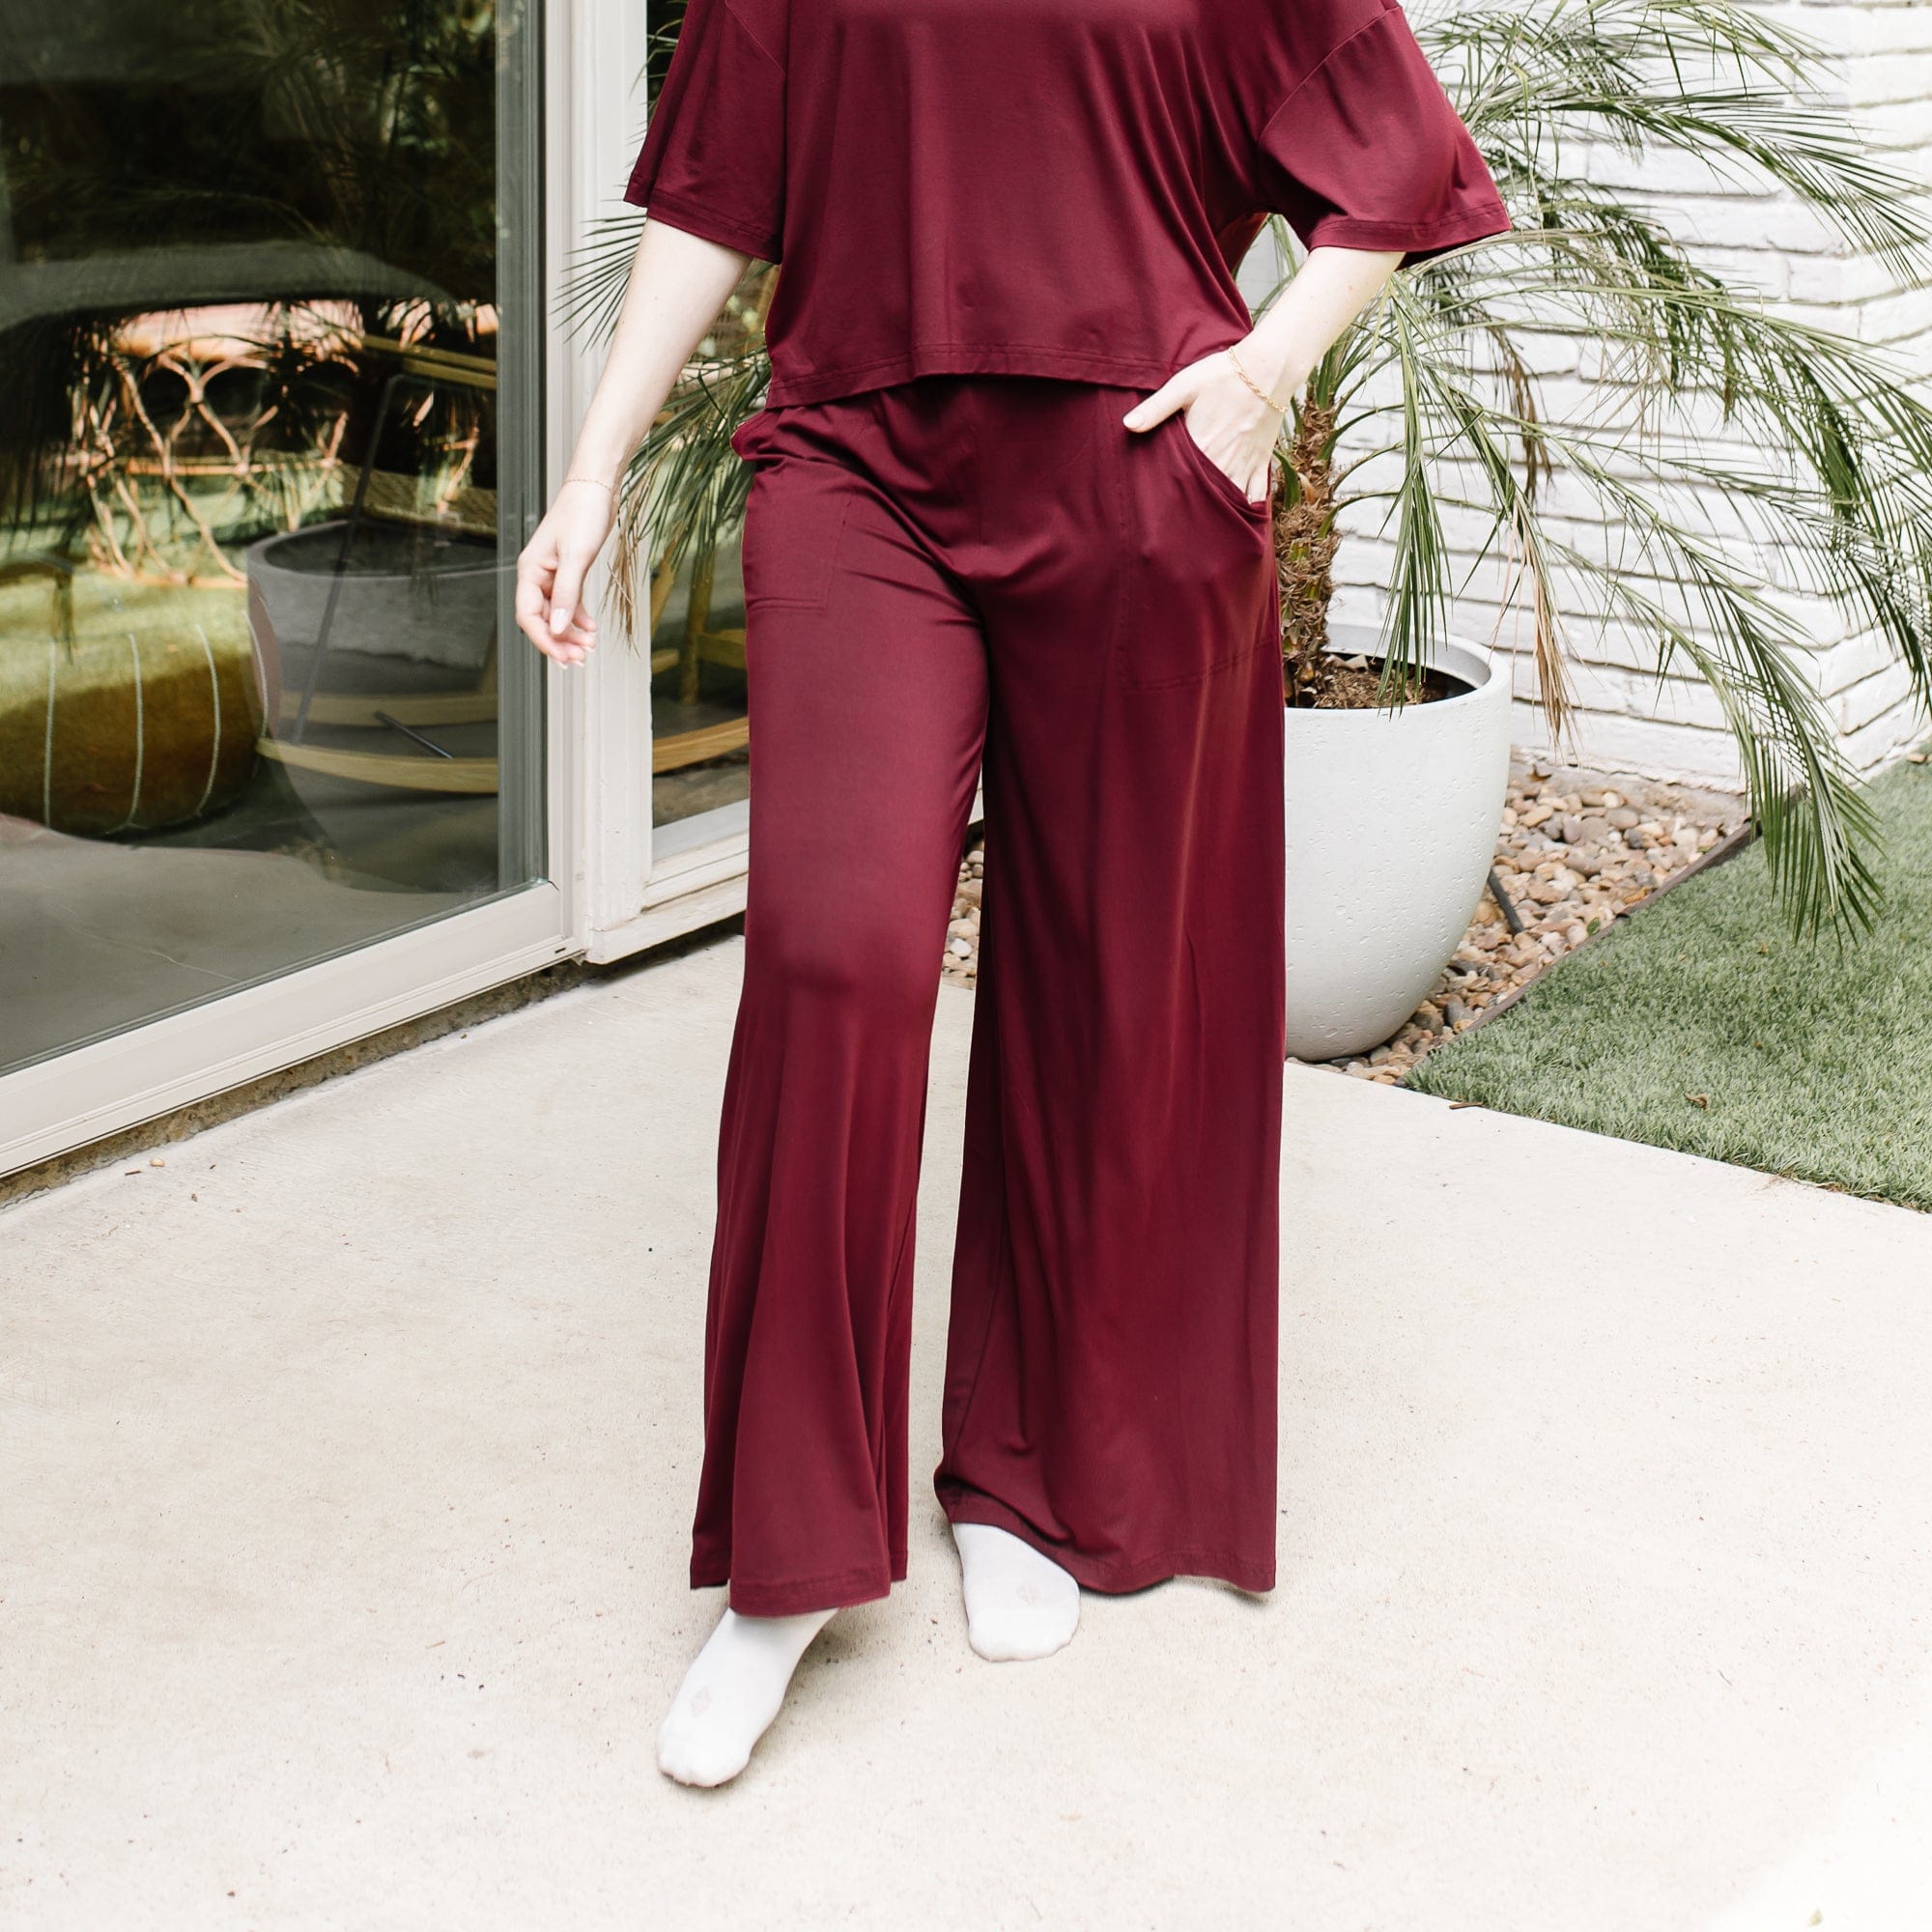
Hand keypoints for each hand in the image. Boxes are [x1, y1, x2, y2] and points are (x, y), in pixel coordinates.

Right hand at [515, 478, 614, 667]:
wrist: (596, 489)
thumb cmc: (582, 514)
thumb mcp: (576, 557)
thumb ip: (566, 593)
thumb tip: (556, 626)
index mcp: (530, 571)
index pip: (529, 617)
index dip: (545, 641)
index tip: (564, 657)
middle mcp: (536, 575)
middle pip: (542, 620)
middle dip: (559, 642)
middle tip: (580, 660)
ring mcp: (551, 574)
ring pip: (556, 614)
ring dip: (570, 633)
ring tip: (589, 648)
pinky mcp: (567, 571)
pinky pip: (568, 603)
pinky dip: (578, 617)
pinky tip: (591, 628)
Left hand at [1122, 345, 1292, 505]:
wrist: (1267, 368)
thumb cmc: (1221, 375)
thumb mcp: (1183, 387)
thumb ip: (1155, 408)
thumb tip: (1127, 425)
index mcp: (1200, 447)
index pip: (1179, 481)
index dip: (1168, 495)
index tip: (1157, 505)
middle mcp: (1222, 462)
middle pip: (1204, 497)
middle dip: (1191, 509)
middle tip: (1177, 522)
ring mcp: (1244, 465)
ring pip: (1230, 500)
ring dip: (1217, 510)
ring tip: (1203, 523)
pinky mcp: (1262, 461)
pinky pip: (1257, 494)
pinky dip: (1249, 507)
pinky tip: (1238, 514)